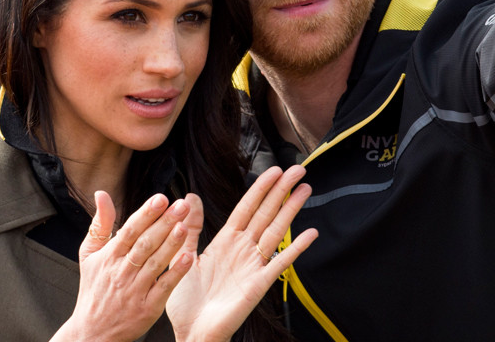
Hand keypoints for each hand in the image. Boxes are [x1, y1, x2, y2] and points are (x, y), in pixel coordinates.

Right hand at [51, 191, 194, 341]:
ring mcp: (135, 290)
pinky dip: (175, 273)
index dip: (146, 214)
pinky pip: (163, 288)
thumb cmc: (94, 288)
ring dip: (170, 244)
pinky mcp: (147, 308)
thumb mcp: (89, 254)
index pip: (130, 230)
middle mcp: (122, 272)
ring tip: (184, 225)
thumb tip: (101, 194)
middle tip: (181, 205)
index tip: (161, 198)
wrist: (91, 334)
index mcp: (110, 256)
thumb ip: (100, 223)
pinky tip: (187, 258)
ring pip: (155, 263)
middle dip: (164, 223)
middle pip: (145, 243)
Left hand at [166, 165, 317, 341]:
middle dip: (281, 190)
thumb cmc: (187, 300)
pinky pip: (280, 262)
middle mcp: (243, 248)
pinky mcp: (259, 284)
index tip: (273, 171)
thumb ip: (191, 226)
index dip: (261, 188)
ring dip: (291, 209)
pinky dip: (296, 248)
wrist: (191, 333)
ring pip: (276, 230)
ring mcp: (253, 265)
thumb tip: (190, 197)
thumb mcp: (184, 254)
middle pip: (266, 213)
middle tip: (298, 170)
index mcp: (226, 240)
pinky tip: (310, 233)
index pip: (247, 207)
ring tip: (305, 189)